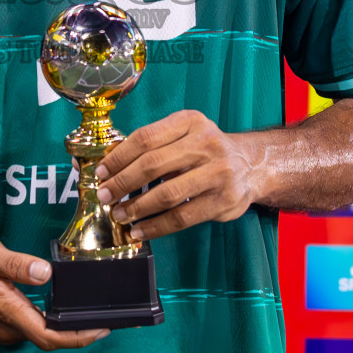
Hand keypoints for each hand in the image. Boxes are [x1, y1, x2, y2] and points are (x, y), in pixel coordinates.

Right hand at [0, 233, 109, 349]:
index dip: (78, 338)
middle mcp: (2, 325)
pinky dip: (45, 320)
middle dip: (76, 331)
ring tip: (84, 307)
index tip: (102, 329)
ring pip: (36, 332)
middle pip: (47, 338)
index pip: (47, 336)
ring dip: (61, 325)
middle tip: (102, 314)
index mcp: (4, 308)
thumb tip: (47, 274)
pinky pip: (25, 326)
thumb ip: (16, 264)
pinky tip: (56, 304)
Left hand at [94, 109, 258, 239]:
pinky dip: (157, 227)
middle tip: (105, 195)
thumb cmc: (207, 150)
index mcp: (190, 122)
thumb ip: (156, 144)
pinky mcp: (224, 200)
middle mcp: (206, 143)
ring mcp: (217, 172)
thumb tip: (111, 167)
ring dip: (137, 207)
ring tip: (119, 214)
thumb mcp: (186, 133)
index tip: (100, 172)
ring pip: (167, 193)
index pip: (145, 138)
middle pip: (153, 164)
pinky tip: (140, 230)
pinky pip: (182, 217)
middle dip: (122, 182)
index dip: (118, 157)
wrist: (252, 165)